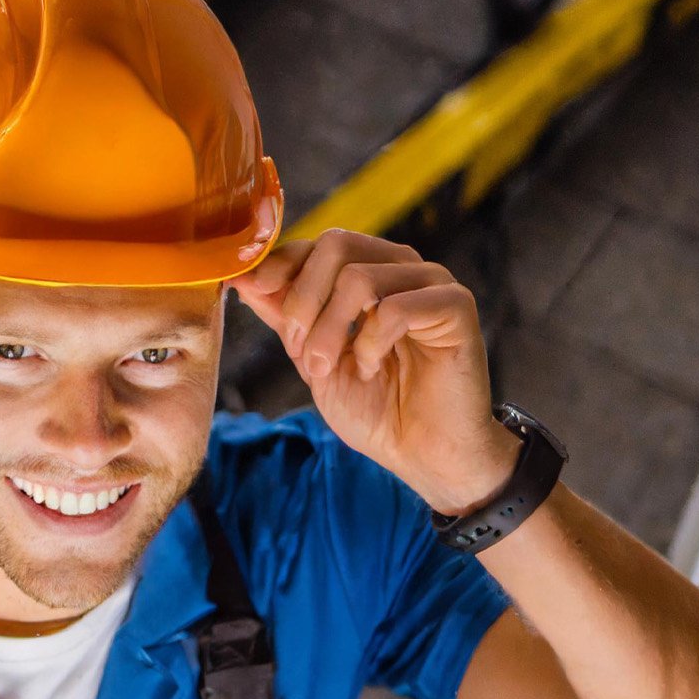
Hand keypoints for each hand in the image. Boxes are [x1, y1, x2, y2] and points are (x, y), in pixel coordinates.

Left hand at [229, 229, 520, 514]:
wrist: (422, 454)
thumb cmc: (374, 408)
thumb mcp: (312, 359)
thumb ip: (285, 317)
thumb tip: (242, 278)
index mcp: (368, 271)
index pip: (318, 244)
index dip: (280, 264)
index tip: (252, 290)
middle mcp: (400, 267)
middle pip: (336, 244)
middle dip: (302, 299)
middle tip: (299, 349)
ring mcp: (431, 282)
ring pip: (358, 276)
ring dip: (330, 330)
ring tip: (331, 368)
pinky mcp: (456, 305)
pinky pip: (396, 307)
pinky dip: (372, 343)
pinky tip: (373, 368)